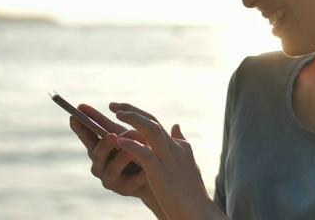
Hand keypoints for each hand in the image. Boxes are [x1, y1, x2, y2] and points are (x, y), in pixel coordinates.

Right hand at [70, 104, 164, 217]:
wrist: (154, 176)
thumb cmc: (136, 151)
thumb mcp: (127, 135)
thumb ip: (113, 123)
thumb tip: (104, 105)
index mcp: (99, 149)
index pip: (87, 137)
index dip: (80, 128)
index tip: (74, 116)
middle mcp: (101, 165)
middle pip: (97, 155)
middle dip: (103, 145)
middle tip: (112, 135)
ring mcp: (112, 179)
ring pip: (112, 169)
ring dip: (122, 158)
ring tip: (132, 152)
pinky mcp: (126, 189)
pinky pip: (132, 182)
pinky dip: (138, 176)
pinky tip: (145, 170)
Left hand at [112, 103, 227, 219]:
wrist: (201, 214)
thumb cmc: (192, 193)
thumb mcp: (187, 163)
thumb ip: (180, 144)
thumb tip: (176, 126)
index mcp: (179, 146)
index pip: (156, 123)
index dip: (138, 113)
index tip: (121, 108)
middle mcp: (174, 148)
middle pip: (152, 121)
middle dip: (132, 110)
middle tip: (113, 105)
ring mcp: (169, 160)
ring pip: (151, 130)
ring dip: (133, 120)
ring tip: (116, 115)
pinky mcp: (162, 174)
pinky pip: (146, 154)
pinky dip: (133, 145)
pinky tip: (120, 141)